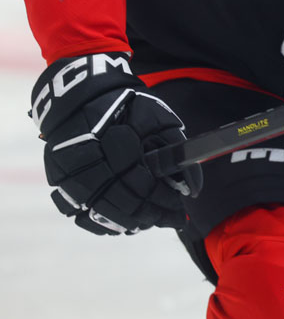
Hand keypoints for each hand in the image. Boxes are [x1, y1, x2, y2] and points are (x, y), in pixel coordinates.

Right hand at [31, 53, 201, 234]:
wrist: (81, 95)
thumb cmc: (126, 105)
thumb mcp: (157, 118)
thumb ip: (175, 150)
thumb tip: (191, 188)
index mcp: (117, 144)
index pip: (144, 187)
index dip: (165, 202)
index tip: (182, 209)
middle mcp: (90, 163)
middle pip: (124, 205)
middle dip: (153, 216)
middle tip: (172, 219)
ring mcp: (69, 173)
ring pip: (100, 213)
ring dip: (129, 223)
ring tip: (150, 222)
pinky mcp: (57, 180)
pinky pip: (78, 213)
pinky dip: (101, 222)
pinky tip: (122, 222)